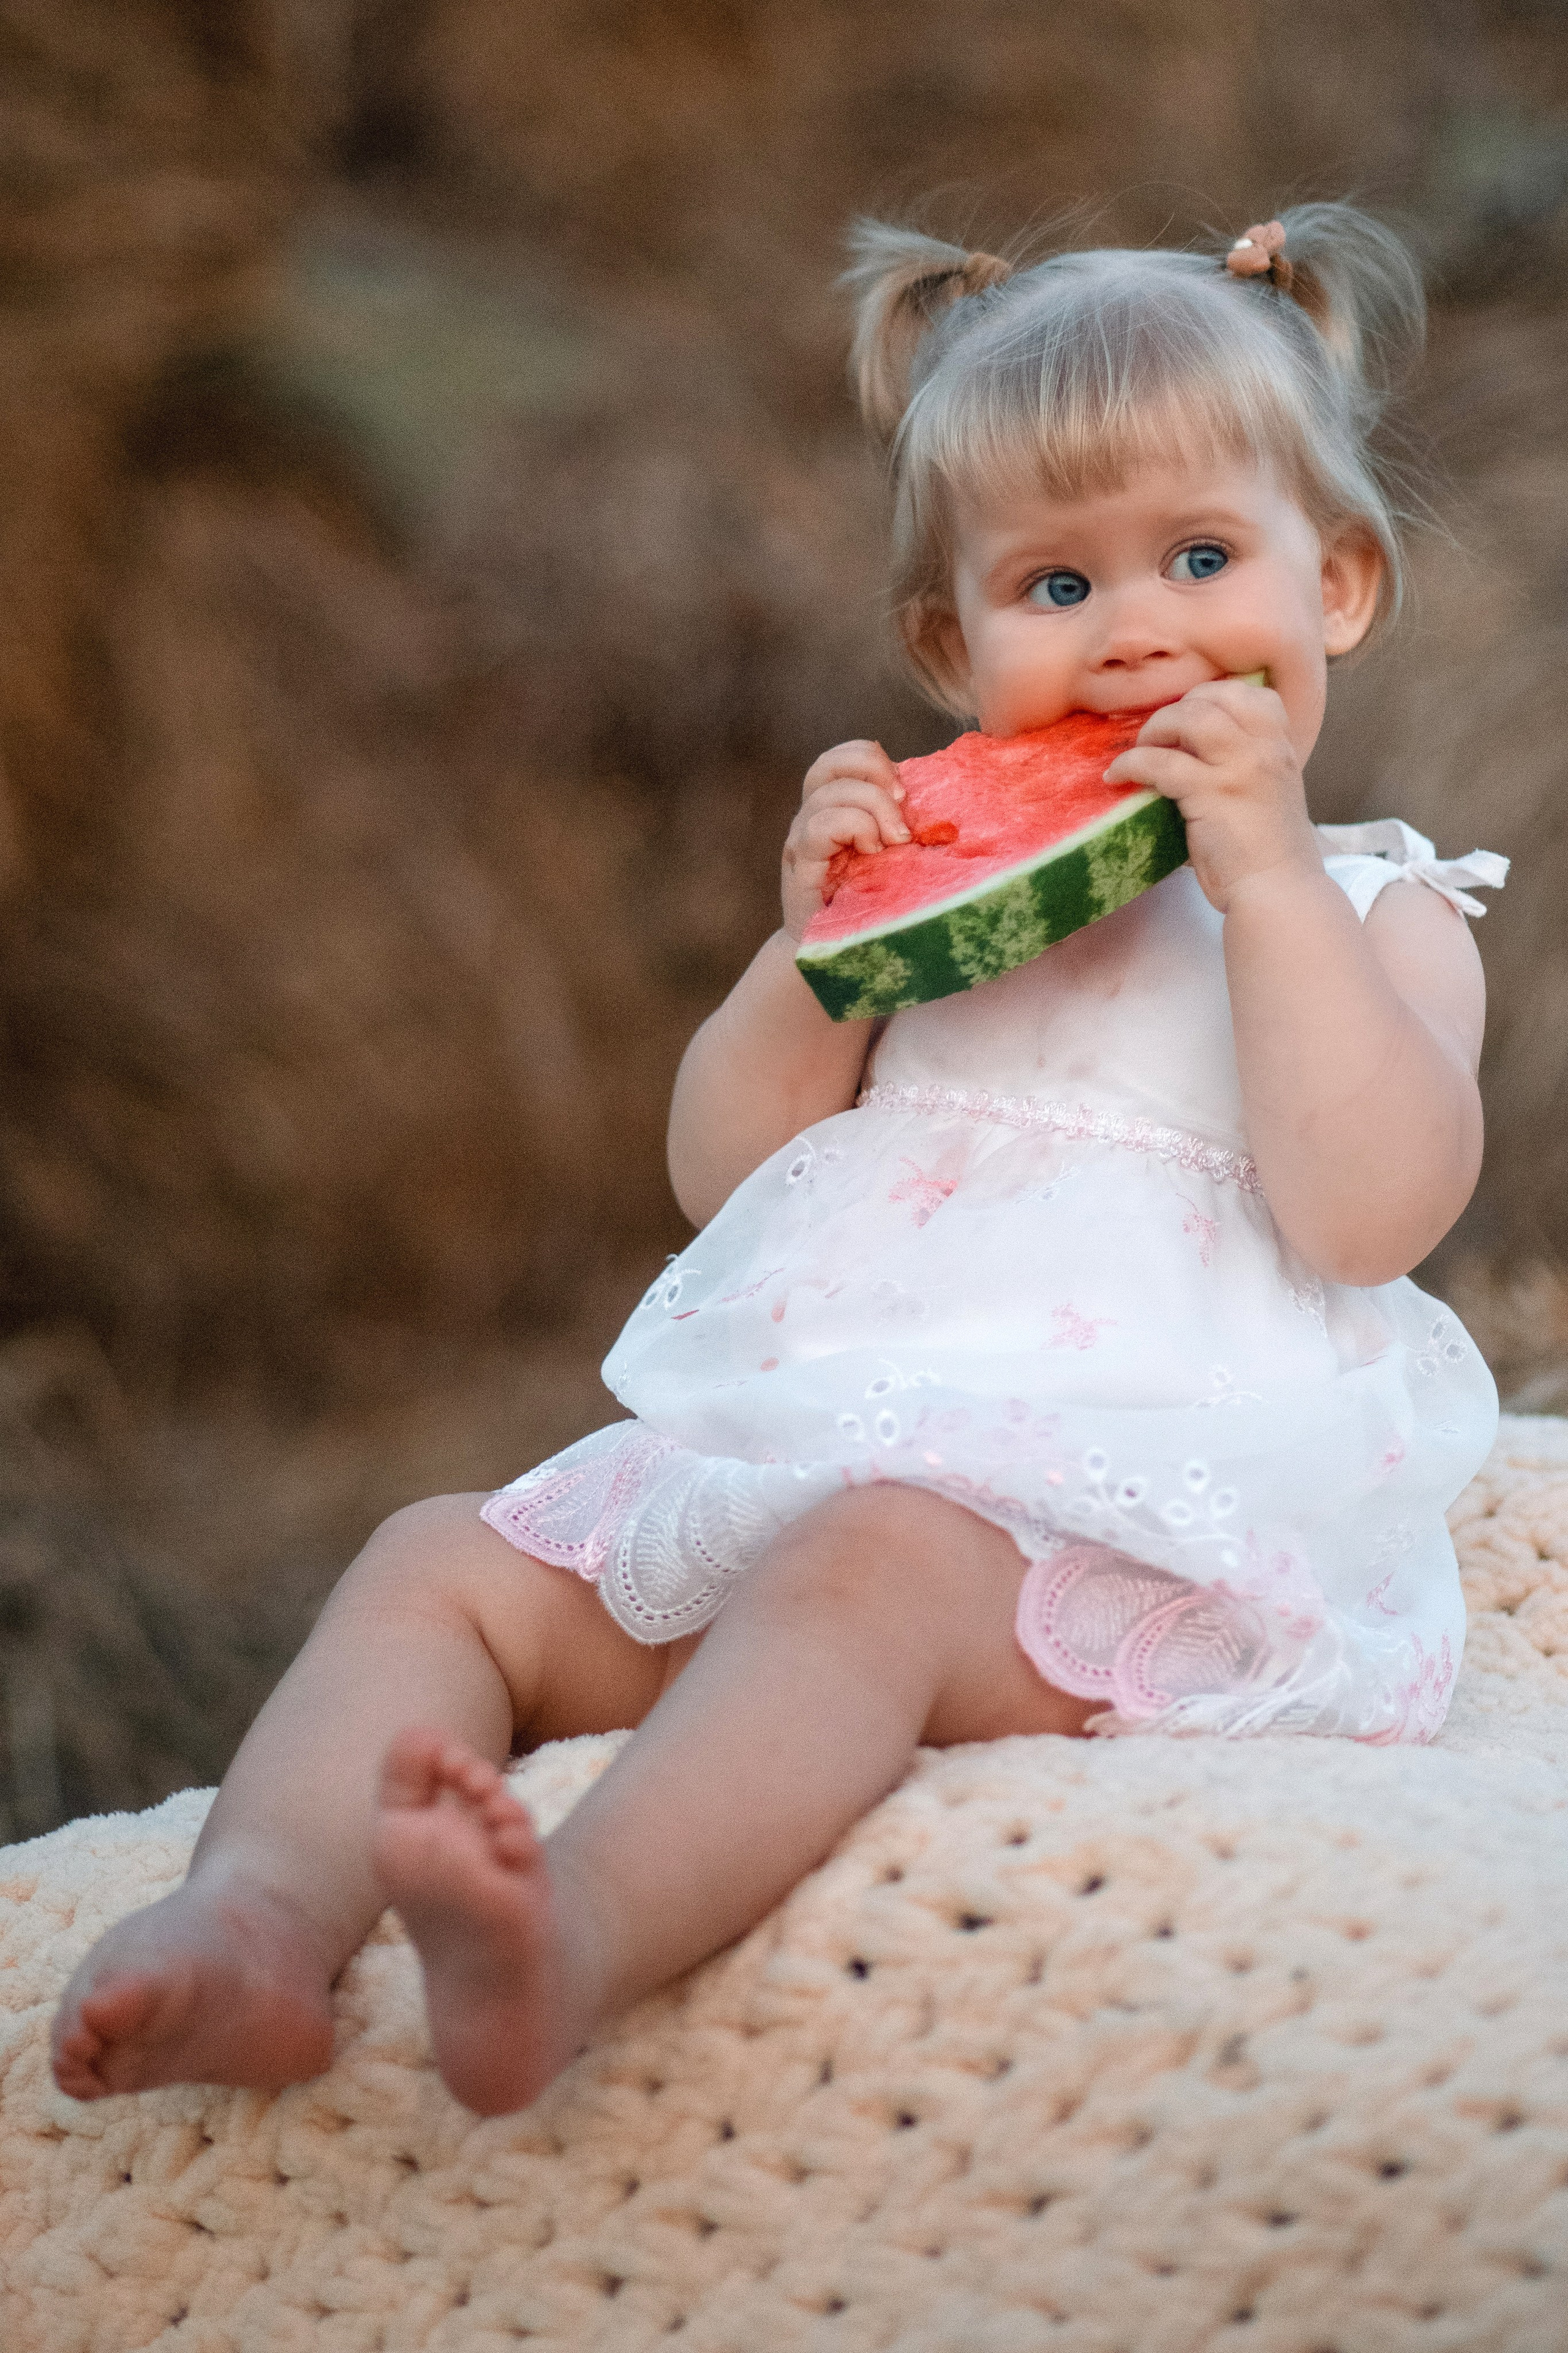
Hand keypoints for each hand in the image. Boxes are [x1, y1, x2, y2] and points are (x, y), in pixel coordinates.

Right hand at [781, 740, 909, 941]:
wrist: (844, 956)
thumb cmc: (876, 905)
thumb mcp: (895, 854)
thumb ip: (901, 822)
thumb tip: (937, 794)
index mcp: (834, 808)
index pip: (842, 756)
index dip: (872, 759)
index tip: (903, 792)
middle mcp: (812, 817)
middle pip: (829, 764)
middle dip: (873, 774)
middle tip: (901, 807)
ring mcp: (802, 840)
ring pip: (829, 794)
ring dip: (872, 810)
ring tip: (891, 842)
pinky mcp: (800, 864)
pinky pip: (820, 826)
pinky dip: (854, 829)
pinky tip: (873, 852)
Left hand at [1102, 679, 1321, 914]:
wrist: (1278, 892)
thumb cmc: (1267, 853)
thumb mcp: (1266, 794)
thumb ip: (1239, 766)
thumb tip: (1185, 749)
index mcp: (1282, 746)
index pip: (1251, 692)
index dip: (1212, 696)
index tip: (1188, 717)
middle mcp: (1266, 748)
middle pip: (1214, 697)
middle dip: (1176, 709)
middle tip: (1156, 737)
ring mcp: (1240, 768)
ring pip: (1189, 717)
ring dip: (1155, 728)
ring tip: (1139, 751)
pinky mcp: (1211, 794)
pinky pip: (1160, 762)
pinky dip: (1130, 764)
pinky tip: (1116, 777)